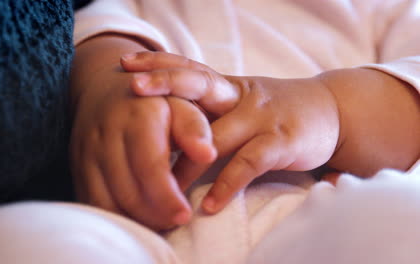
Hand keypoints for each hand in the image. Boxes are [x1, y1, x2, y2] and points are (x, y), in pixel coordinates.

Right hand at [70, 36, 216, 229]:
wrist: (104, 91)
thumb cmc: (154, 103)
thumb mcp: (181, 105)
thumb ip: (196, 129)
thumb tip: (207, 155)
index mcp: (137, 117)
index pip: (149, 167)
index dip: (167, 197)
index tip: (184, 214)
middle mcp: (107, 135)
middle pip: (128, 190)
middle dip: (155, 215)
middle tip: (175, 221)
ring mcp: (87, 152)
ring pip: (107, 202)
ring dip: (136, 220)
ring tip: (159, 222)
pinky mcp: (77, 167)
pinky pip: (92, 203)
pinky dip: (115, 217)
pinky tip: (137, 217)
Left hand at [121, 51, 339, 213]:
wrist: (331, 110)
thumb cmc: (274, 110)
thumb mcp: (241, 100)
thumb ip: (209, 109)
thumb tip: (166, 128)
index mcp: (228, 85)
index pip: (190, 67)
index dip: (159, 62)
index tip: (126, 63)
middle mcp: (241, 95)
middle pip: (199, 84)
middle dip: (166, 84)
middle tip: (134, 89)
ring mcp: (261, 117)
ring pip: (216, 135)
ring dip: (187, 162)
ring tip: (162, 185)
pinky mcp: (281, 141)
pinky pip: (248, 164)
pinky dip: (227, 185)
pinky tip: (209, 204)